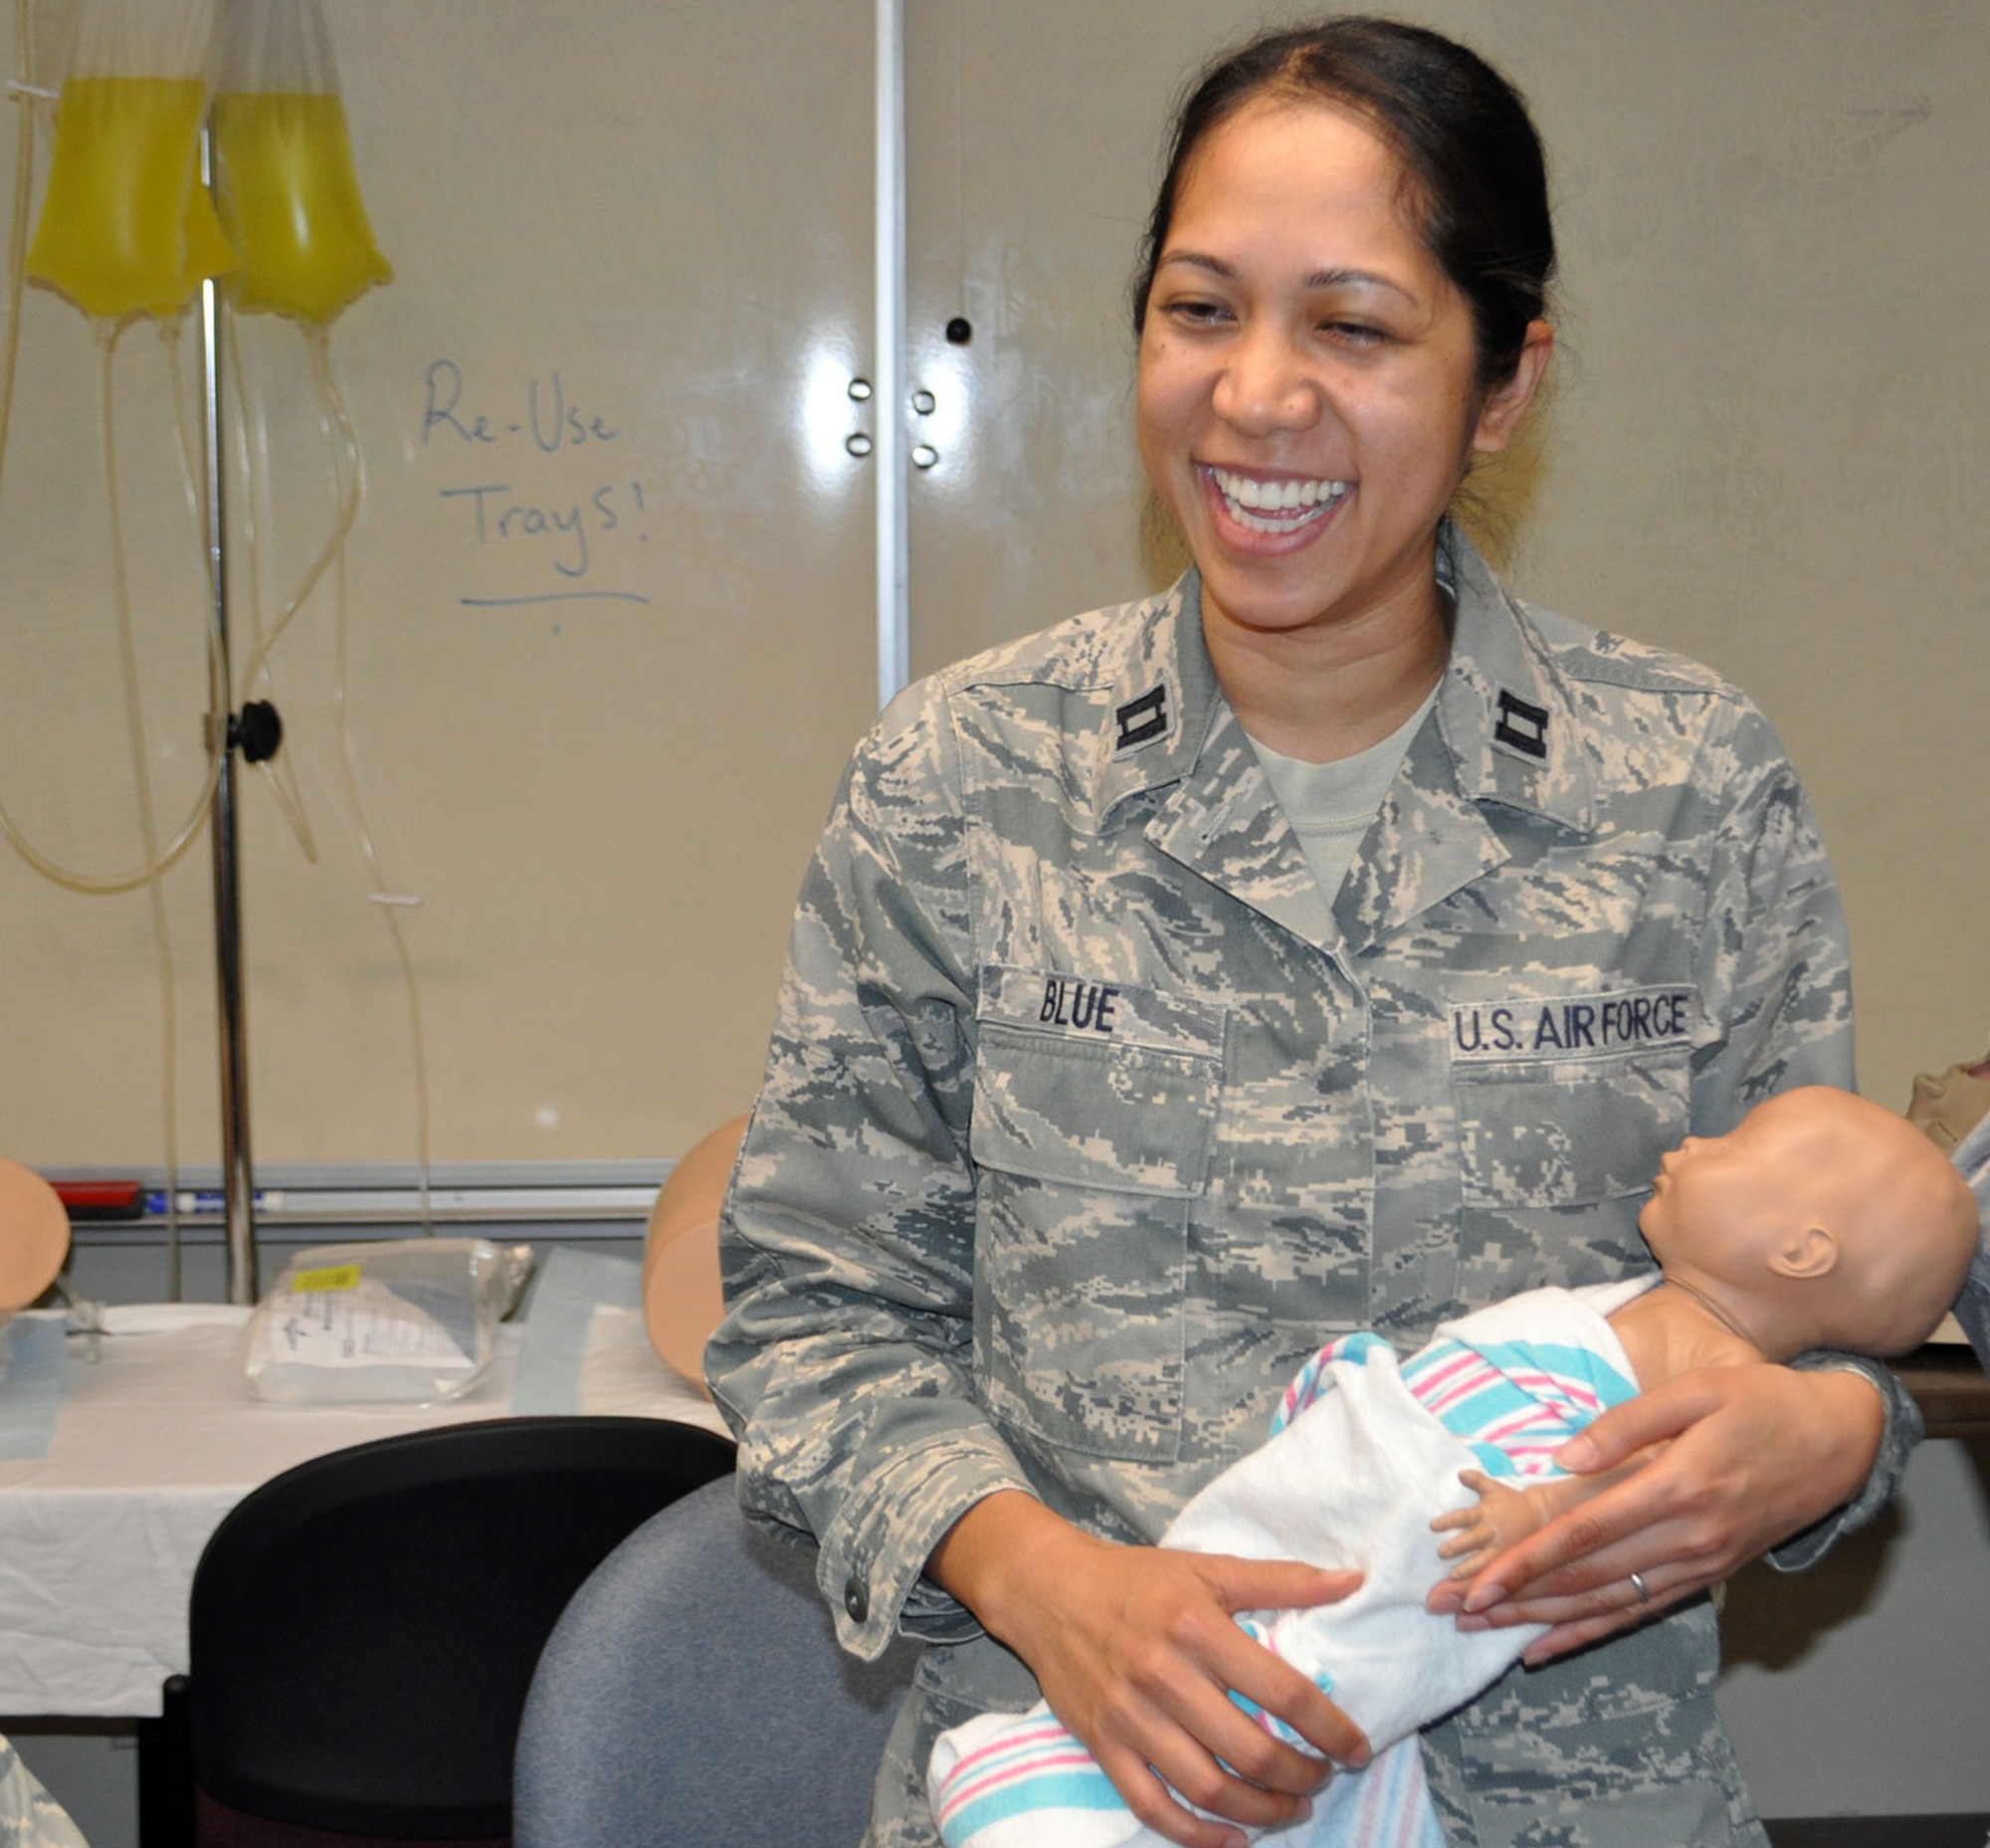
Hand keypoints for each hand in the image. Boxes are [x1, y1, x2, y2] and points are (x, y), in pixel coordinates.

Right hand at [930, 1492, 1370, 1847]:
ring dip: (1261, 1811)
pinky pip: (1153, 1807)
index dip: (1330, 1728)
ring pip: (1208, 1788)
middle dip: (1302, 1777)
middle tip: (1322, 1778)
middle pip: (1250, 1750)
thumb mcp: (1209, 1567)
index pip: (1283, 1691)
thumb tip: (1352, 1579)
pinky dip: (1197, 1835)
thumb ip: (1283, 1580)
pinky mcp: (1103, 1744)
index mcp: (1197, 1627)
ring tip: (1290, 1809)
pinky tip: (1232, 1839)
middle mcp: (1164, 1675)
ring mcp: (1130, 1716)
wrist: (1046, 1589)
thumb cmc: (1136, 1579)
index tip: (1356, 1748)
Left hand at [1430, 1468, 1545, 1583]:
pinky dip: (1484, 1583)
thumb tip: (1459, 1473)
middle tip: (1440, 1552)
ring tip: (1452, 1576)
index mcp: (1487, 1513)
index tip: (1432, 1526)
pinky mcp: (1510, 1562)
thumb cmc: (1511, 1502)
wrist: (1542, 1517)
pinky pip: (1497, 1573)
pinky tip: (1472, 1592)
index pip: (1464, 1517)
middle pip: (1471, 1541)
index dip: (1448, 1521)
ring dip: (1467, 1569)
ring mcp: (1502, 1549)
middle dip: (1456, 1547)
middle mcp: (1493, 1532)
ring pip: (1483, 1561)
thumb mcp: (1494, 1489)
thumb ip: (1476, 1481)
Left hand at [1445, 1364, 1881, 1662]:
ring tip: (1482, 1627)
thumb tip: (1565, 1459)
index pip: (1586, 1532)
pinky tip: (1544, 1645)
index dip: (1528, 1560)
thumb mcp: (1696, 1390)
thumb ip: (1627, 1423)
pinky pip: (1640, 1610)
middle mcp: (1688, 1536)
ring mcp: (1700, 1562)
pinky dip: (1590, 1631)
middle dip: (1515, 1596)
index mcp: (1679, 1485)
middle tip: (1451, 1607)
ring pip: (1608, 1601)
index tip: (1479, 1581)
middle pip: (1586, 1576)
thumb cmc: (1761, 1403)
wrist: (1839, 1442)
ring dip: (1541, 1619)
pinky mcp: (1708, 1574)